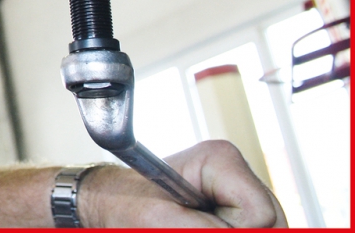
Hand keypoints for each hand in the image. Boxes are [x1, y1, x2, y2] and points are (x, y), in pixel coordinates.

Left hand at [80, 140, 286, 226]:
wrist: (113, 206)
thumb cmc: (128, 207)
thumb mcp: (163, 223)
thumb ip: (211, 231)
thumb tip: (255, 228)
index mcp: (221, 159)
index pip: (260, 214)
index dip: (230, 229)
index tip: (194, 223)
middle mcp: (238, 174)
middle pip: (273, 225)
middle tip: (192, 224)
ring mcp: (243, 194)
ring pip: (269, 229)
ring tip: (194, 224)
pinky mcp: (240, 212)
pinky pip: (256, 229)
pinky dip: (228, 232)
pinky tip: (207, 227)